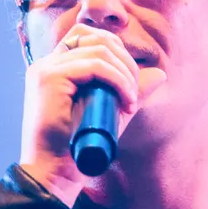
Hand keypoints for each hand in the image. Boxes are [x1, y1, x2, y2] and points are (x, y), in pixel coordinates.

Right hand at [19, 24, 166, 205]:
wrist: (55, 172)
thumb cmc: (78, 147)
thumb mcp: (112, 113)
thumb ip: (131, 91)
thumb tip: (161, 74)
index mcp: (56, 67)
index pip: (88, 36)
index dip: (116, 50)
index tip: (130, 82)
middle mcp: (48, 63)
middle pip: (94, 36)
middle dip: (125, 60)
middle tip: (134, 93)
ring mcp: (46, 68)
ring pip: (98, 49)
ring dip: (124, 73)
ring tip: (130, 100)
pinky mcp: (50, 78)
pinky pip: (95, 65)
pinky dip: (118, 80)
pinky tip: (126, 101)